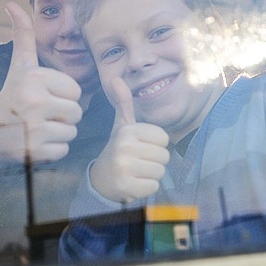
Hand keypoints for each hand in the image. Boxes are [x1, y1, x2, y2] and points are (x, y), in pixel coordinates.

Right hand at [0, 2, 82, 175]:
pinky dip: (53, 150)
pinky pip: (63, 150)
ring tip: (37, 128)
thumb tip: (12, 3)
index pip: (76, 90)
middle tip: (40, 115)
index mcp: (34, 79)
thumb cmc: (10, 95)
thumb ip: (23, 35)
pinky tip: (35, 143)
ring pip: (72, 131)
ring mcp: (33, 128)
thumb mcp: (19, 66)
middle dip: (63, 116)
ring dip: (59, 133)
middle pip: (77, 112)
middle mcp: (33, 101)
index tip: (41, 97)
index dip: (62, 96)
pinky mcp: (34, 151)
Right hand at [90, 76, 169, 202]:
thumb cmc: (119, 148)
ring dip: (151, 174)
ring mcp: (124, 168)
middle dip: (155, 160)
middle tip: (139, 161)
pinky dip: (147, 187)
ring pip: (160, 172)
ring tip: (137, 171)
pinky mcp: (127, 187)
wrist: (101, 178)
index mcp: (127, 130)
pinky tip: (134, 182)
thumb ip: (123, 102)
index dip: (156, 144)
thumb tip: (116, 78)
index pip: (164, 138)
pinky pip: (154, 187)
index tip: (141, 146)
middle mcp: (124, 147)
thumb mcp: (121, 125)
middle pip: (164, 156)